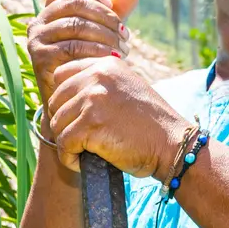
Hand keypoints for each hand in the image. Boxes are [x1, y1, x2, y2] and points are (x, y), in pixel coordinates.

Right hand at [28, 0, 139, 103]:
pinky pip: (73, 46)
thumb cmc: (90, 62)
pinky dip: (96, 50)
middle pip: (73, 3)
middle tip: (125, 33)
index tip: (110, 4)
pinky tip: (111, 59)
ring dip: (105, 35)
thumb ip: (117, 9)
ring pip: (75, 24)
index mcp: (51, 11)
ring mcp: (36, 39)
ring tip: (122, 49)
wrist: (75, 99)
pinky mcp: (40, 57)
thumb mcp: (104, 31)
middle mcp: (38, 22)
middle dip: (105, 16)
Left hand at [45, 55, 187, 179]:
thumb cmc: (150, 124)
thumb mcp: (126, 89)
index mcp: (106, 65)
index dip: (63, 101)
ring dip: (67, 143)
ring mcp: (93, 100)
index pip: (62, 76)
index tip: (76, 118)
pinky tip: (82, 162)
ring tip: (83, 152)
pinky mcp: (91, 125)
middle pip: (56, 101)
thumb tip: (66, 94)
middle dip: (64, 123)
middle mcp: (98, 76)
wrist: (172, 144)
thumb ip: (101, 84)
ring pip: (57, 124)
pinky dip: (68, 158)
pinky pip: (63, 144)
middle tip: (80, 140)